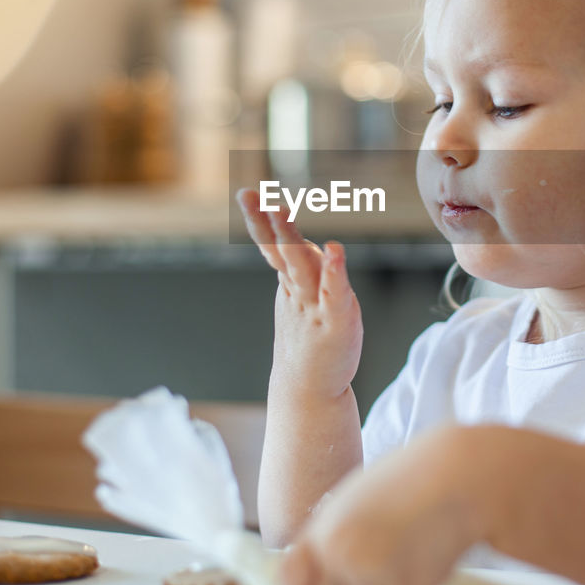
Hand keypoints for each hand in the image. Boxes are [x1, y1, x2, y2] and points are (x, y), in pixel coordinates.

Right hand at [236, 188, 363, 399]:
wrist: (311, 389)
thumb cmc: (312, 344)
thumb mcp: (307, 302)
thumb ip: (310, 274)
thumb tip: (315, 247)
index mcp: (293, 285)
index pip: (274, 249)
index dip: (261, 222)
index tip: (247, 194)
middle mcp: (301, 292)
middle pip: (283, 253)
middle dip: (271, 224)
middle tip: (255, 197)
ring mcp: (316, 306)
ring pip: (302, 267)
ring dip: (291, 239)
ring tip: (281, 212)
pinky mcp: (336, 321)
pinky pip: (334, 292)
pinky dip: (335, 271)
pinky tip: (336, 249)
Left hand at [278, 428, 486, 584]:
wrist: (457, 475)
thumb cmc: (408, 481)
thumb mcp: (354, 501)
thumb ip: (332, 537)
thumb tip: (317, 576)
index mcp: (322, 531)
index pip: (289, 580)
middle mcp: (339, 558)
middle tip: (377, 557)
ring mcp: (371, 577)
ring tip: (403, 552)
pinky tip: (423, 554)